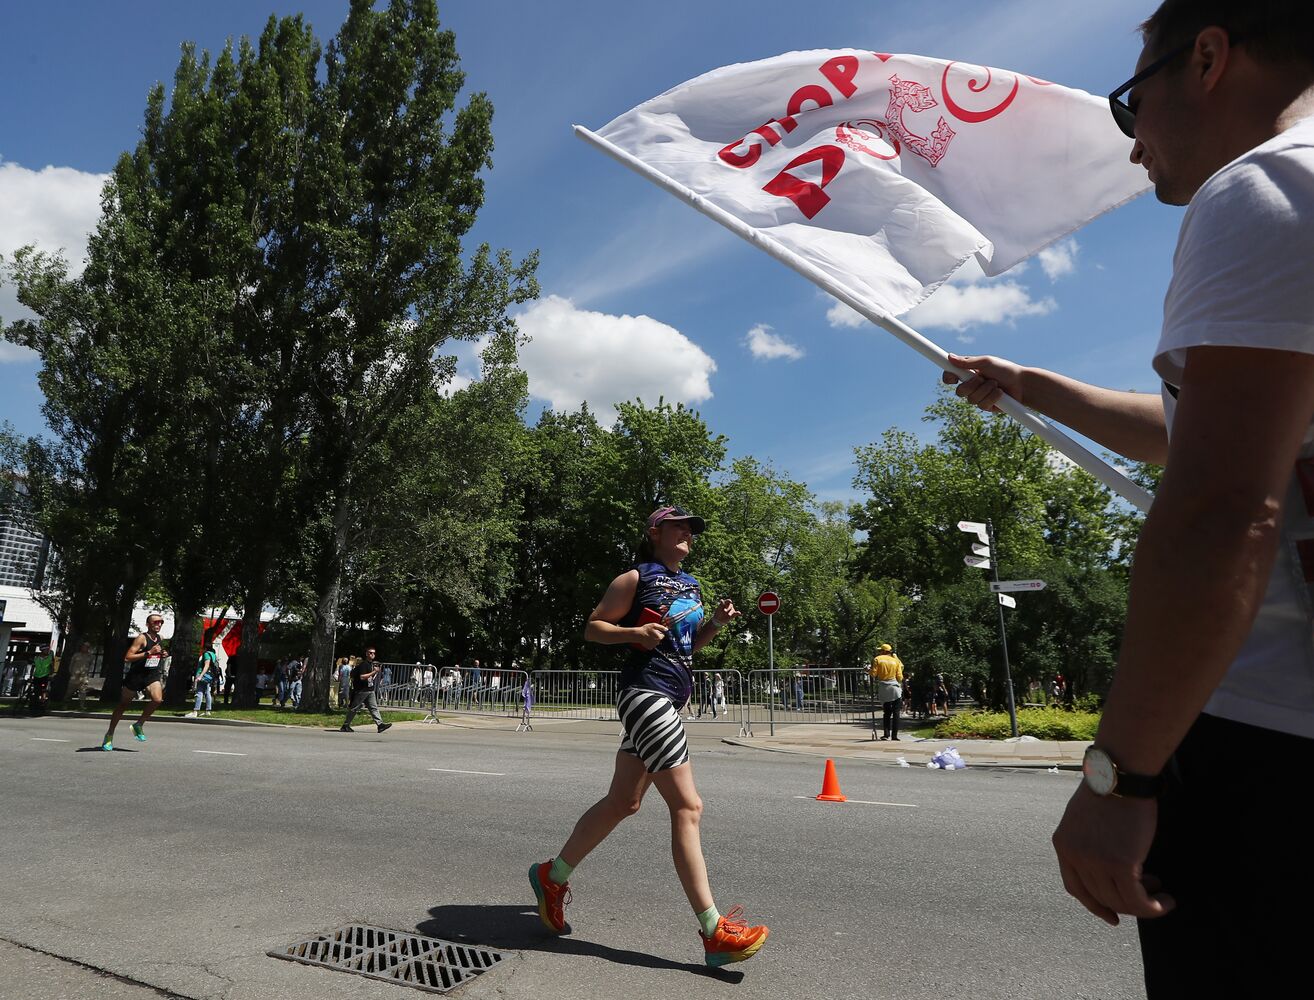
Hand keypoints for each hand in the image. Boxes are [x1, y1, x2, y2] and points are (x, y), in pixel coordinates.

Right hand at [632, 622, 668, 649]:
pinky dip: (650, 643)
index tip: (655, 631)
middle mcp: (657, 643)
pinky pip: (652, 645)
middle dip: (656, 636)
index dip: (659, 633)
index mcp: (659, 637)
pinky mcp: (649, 648)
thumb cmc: (646, 629)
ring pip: (655, 642)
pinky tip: (647, 640)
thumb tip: (667, 629)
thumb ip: (661, 627)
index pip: (662, 635)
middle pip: (659, 639)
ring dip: (653, 640)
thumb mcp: (654, 625)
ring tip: (648, 636)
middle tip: (651, 633)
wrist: (638, 635)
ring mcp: (653, 646)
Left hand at [713, 599, 740, 625]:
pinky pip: (736, 613)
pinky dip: (738, 613)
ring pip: (732, 610)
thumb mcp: (719, 609)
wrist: (718, 620)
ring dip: (731, 612)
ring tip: (729, 615)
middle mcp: (729, 606)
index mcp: (725, 603)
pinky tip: (739, 613)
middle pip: (730, 605)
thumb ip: (720, 605)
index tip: (730, 601)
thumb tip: (722, 600)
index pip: (728, 601)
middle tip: (724, 611)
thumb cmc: (718, 613)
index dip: (729, 601)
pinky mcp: (733, 615)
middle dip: (728, 608)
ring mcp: (731, 610)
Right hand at [941, 354, 1024, 412]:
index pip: (950, 377)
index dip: (948, 377)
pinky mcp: (986, 406)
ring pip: (971, 399)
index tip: (953, 377)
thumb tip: (950, 357)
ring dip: (985, 390)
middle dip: (971, 385)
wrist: (1022, 384)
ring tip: (996, 384)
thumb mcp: (986, 362)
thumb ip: (968, 362)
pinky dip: (992, 397)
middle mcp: (971, 385)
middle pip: (958, 391)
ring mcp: (978, 397)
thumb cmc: (1005, 369)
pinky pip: (982, 405)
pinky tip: (1000, 393)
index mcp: (968, 373)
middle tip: (981, 378)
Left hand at [1051, 784, 1172, 925]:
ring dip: (1144, 905)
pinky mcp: (1120, 864)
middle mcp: (1075, 856)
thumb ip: (1087, 841)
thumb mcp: (1084, 816)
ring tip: (1161, 894)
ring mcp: (1095, 862)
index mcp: (1062, 844)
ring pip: (1121, 901)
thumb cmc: (1109, 788)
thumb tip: (1106, 864)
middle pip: (1101, 896)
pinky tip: (1167, 901)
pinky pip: (1138, 901)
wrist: (1121, 773)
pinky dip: (1154, 907)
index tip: (1112, 916)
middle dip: (1126, 902)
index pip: (1075, 887)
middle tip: (1150, 893)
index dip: (1095, 905)